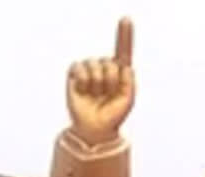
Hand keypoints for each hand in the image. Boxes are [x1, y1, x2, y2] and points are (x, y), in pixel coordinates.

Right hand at [67, 18, 134, 145]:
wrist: (95, 128)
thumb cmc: (114, 115)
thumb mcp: (128, 100)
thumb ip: (129, 82)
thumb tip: (124, 65)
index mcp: (121, 72)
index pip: (123, 51)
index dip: (125, 35)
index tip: (126, 19)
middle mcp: (105, 67)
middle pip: (110, 63)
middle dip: (111, 81)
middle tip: (107, 95)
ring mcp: (90, 69)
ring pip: (95, 64)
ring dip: (97, 83)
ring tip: (96, 94)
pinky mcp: (75, 74)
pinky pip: (79, 67)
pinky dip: (83, 80)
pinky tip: (83, 90)